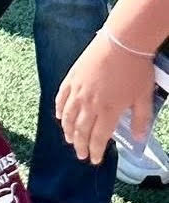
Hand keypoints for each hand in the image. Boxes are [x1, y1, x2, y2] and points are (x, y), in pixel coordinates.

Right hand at [55, 30, 157, 163]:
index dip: (95, 151)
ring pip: (68, 118)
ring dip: (68, 131)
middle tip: (80, 154)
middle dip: (79, 145)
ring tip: (69, 139)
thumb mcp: (144, 96)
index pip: (98, 137)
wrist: (123, 42)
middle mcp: (89, 105)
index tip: (93, 160)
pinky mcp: (71, 80)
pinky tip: (60, 117)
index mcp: (109, 111)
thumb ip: (140, 118)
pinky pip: (61, 100)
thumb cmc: (136, 68)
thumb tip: (138, 138)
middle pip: (81, 131)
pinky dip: (59, 111)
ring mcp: (77, 92)